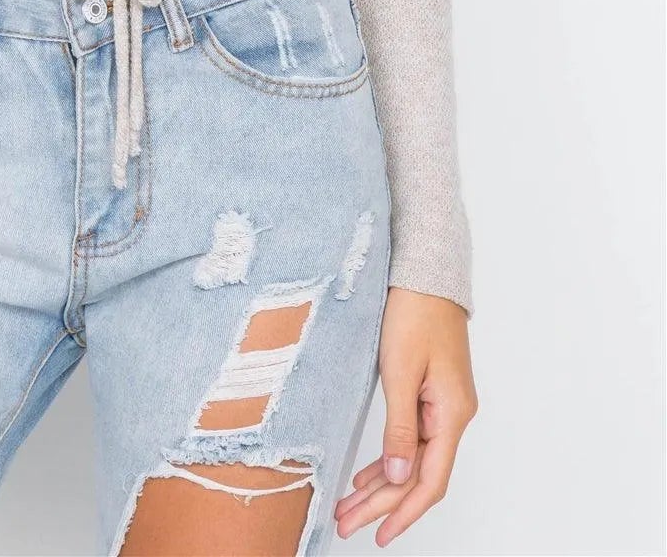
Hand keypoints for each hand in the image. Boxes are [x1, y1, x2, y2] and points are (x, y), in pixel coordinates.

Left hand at [334, 286, 476, 546]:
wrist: (424, 269)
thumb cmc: (414, 310)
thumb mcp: (400, 370)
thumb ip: (399, 426)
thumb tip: (397, 475)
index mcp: (452, 413)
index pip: (430, 480)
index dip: (404, 512)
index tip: (379, 534)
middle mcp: (453, 414)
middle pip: (419, 474)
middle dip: (384, 504)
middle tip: (347, 523)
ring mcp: (443, 404)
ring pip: (413, 458)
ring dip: (383, 485)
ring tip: (350, 507)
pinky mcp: (430, 392)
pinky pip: (411, 438)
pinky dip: (388, 459)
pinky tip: (368, 474)